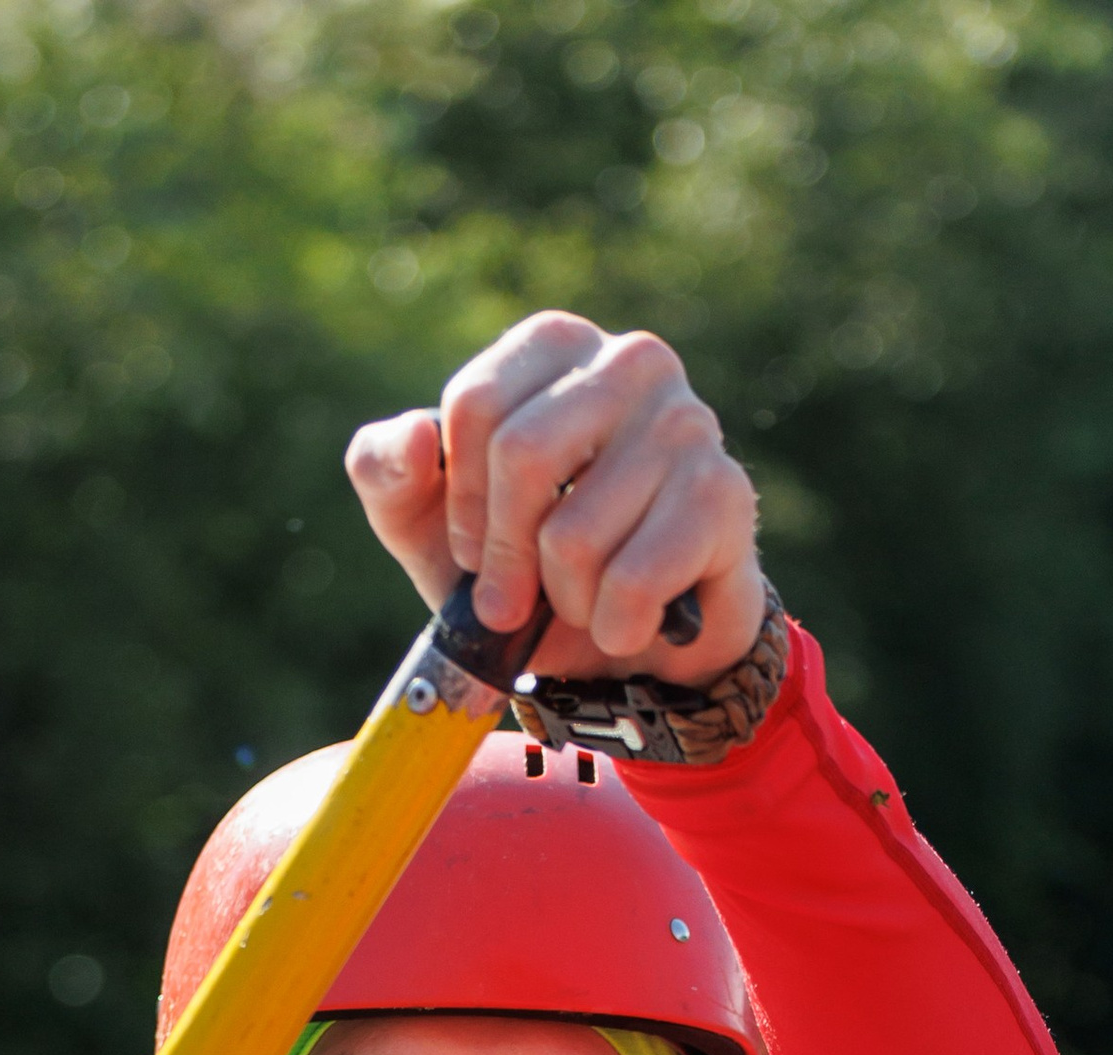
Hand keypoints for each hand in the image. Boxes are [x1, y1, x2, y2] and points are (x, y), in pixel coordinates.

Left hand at [346, 311, 764, 679]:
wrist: (631, 650)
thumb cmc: (528, 572)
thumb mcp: (432, 528)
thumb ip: (388, 474)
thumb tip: (414, 434)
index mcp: (554, 345)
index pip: (475, 405)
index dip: (464, 506)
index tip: (475, 555)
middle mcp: (629, 360)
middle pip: (523, 455)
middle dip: (507, 559)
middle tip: (517, 602)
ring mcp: (687, 421)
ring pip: (574, 535)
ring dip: (566, 602)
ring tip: (587, 601)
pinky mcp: (725, 493)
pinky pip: (631, 582)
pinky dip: (615, 628)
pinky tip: (632, 622)